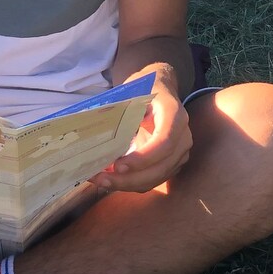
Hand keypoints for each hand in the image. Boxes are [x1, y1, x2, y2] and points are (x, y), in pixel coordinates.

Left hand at [92, 78, 191, 194]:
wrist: (161, 91)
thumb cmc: (144, 89)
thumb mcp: (133, 92)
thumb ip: (117, 110)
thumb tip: (89, 129)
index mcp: (175, 115)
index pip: (164, 143)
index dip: (143, 158)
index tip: (118, 165)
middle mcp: (183, 137)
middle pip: (160, 168)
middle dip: (129, 179)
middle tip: (102, 179)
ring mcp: (179, 154)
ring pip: (154, 179)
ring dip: (126, 184)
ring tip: (100, 180)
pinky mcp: (171, 165)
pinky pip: (151, 180)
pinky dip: (130, 183)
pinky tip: (110, 179)